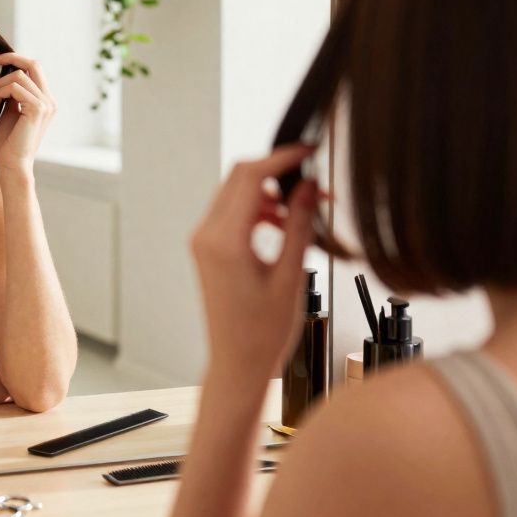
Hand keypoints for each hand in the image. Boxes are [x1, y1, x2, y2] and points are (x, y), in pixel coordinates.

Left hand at [0, 53, 55, 174]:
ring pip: (18, 76)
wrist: (12, 164)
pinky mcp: (37, 109)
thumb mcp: (10, 111)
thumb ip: (13, 94)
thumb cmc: (9, 142)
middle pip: (33, 64)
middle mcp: (50, 101)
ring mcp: (46, 105)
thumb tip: (7, 75)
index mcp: (45, 101)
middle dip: (11, 58)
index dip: (16, 59)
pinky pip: (14, 87)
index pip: (35, 69)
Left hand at [189, 144, 320, 377]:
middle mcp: (206, 236)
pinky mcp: (208, 249)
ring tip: (305, 211)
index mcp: (224, 241)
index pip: (250, 176)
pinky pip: (233, 213)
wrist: (237, 364)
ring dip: (270, 193)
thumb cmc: (263, 332)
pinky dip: (259, 210)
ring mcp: (204, 241)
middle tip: (313, 181)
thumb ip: (299, 225)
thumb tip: (308, 187)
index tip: (309, 152)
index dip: (282, 158)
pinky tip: (284, 226)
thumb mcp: (291, 275)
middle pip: (239, 177)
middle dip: (277, 173)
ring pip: (236, 193)